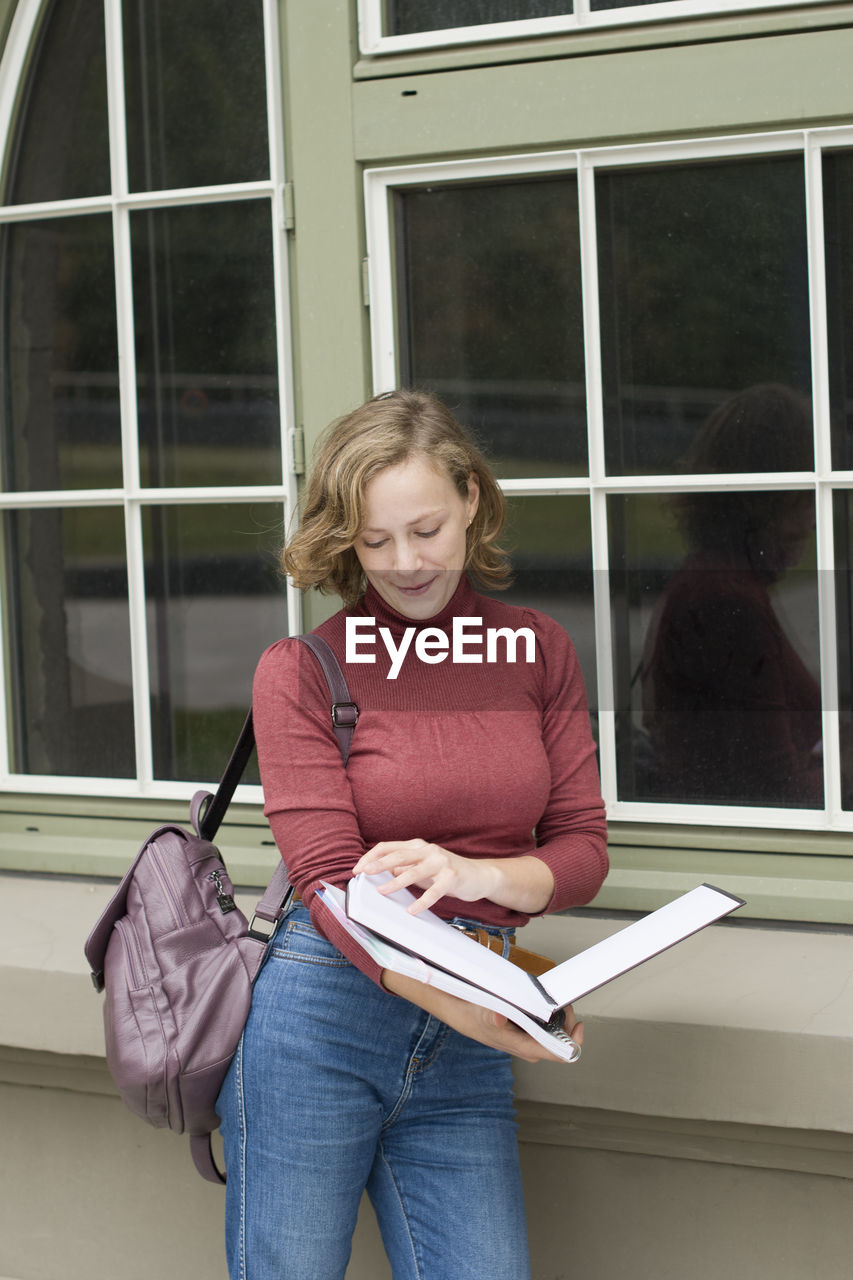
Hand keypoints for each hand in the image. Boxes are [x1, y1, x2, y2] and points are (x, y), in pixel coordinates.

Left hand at [354, 839, 498, 914]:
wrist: (479, 875)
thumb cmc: (446, 872)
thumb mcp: (423, 868)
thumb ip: (405, 867)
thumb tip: (383, 872)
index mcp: (418, 846)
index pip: (389, 846)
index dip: (372, 856)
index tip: (358, 869)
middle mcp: (428, 850)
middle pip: (398, 855)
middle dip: (379, 864)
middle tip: (364, 873)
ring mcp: (441, 861)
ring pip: (414, 871)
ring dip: (396, 882)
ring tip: (382, 891)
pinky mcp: (452, 876)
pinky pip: (435, 890)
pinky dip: (422, 901)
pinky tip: (412, 910)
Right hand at [382, 969, 583, 1063]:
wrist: (452, 1007)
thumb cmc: (468, 1012)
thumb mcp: (478, 1011)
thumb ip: (492, 1016)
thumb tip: (502, 1017)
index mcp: (520, 1045)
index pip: (556, 1053)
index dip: (573, 1041)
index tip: (579, 1023)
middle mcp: (525, 1043)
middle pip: (557, 1041)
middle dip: (565, 1023)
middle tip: (564, 1004)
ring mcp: (522, 1036)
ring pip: (549, 1032)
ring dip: (556, 1018)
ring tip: (555, 1001)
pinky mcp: (518, 1026)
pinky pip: (539, 1023)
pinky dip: (545, 1012)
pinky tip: (540, 1000)